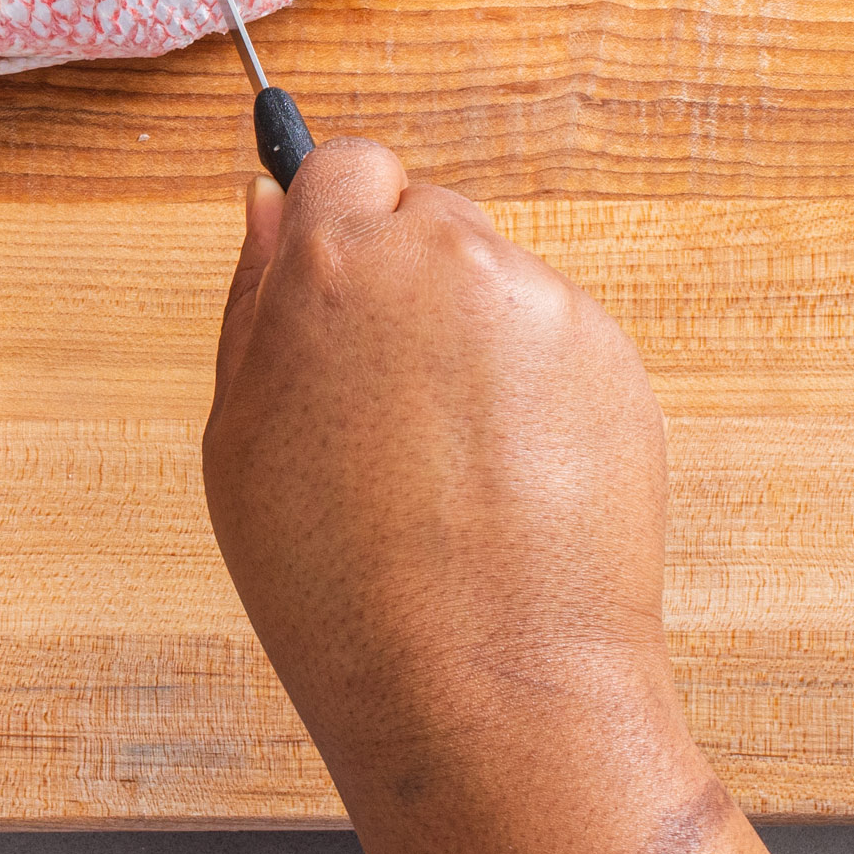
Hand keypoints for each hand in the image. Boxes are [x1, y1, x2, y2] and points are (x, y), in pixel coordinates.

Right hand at [204, 139, 682, 804]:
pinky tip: (506, 486)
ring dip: (471, 340)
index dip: (338, 224)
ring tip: (446, 467)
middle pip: (426, 217)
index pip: (347, 162)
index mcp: (337, 263)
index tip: (336, 287)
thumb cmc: (340, 585)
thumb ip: (253, 298)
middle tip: (381, 406)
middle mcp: (447, 259)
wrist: (484, 690)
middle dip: (406, 285)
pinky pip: (559, 345)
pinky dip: (536, 393)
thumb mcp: (240, 437)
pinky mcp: (613, 360)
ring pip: (495, 283)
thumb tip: (265, 199)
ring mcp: (543, 305)